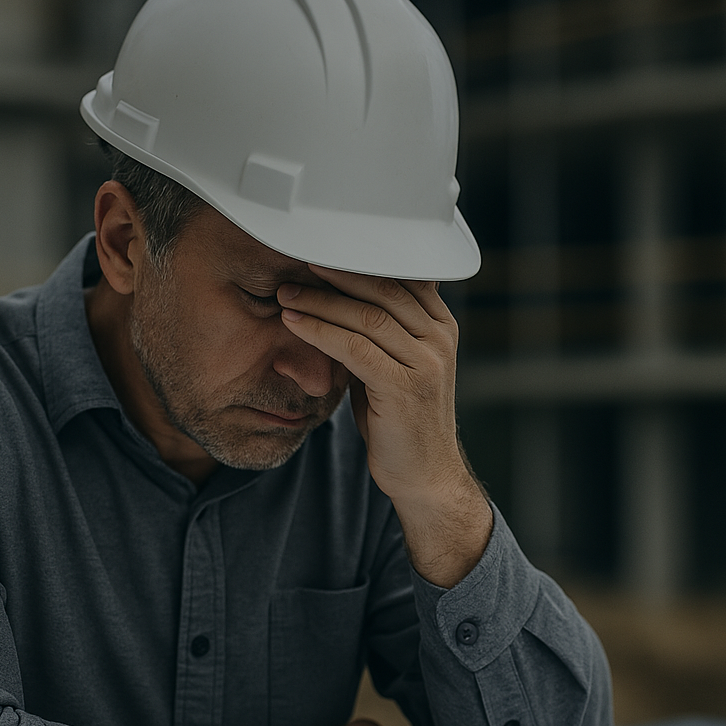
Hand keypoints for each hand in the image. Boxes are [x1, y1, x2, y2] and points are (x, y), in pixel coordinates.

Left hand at [277, 270, 491, 586]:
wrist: (425, 476)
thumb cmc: (401, 421)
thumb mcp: (390, 366)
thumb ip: (373, 333)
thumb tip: (330, 298)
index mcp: (440, 326)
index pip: (400, 276)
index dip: (358, 260)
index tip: (318, 249)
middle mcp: (440, 338)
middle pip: (383, 288)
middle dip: (334, 273)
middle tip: (294, 262)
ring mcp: (427, 362)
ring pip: (367, 316)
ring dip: (319, 301)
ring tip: (285, 294)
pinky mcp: (406, 387)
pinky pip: (355, 348)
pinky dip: (320, 331)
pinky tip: (293, 323)